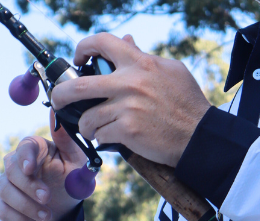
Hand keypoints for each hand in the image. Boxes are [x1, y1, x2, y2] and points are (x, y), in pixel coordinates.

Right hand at [0, 111, 86, 220]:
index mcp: (38, 150)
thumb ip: (68, 140)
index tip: (31, 169)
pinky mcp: (1, 202)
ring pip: (5, 191)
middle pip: (12, 169)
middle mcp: (18, 164)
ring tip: (47, 217)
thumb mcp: (78, 163)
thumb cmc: (72, 182)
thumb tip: (56, 111)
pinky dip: (18, 219)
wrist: (63, 212)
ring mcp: (7, 183)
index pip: (25, 146)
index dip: (25, 157)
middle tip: (46, 198)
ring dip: (26, 206)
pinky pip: (1, 209)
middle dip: (28, 186)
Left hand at [50, 33, 211, 166]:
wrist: (200, 137)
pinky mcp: (128, 132)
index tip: (78, 59)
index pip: (101, 43)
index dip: (83, 48)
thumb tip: (125, 42)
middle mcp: (129, 83)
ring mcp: (127, 108)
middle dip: (61, 95)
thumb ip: (144, 57)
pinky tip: (110, 139)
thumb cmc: (188, 104)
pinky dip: (103, 139)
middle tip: (59, 101)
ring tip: (93, 129)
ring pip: (88, 118)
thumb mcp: (171, 71)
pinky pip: (101, 135)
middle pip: (78, 86)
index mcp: (139, 63)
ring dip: (87, 126)